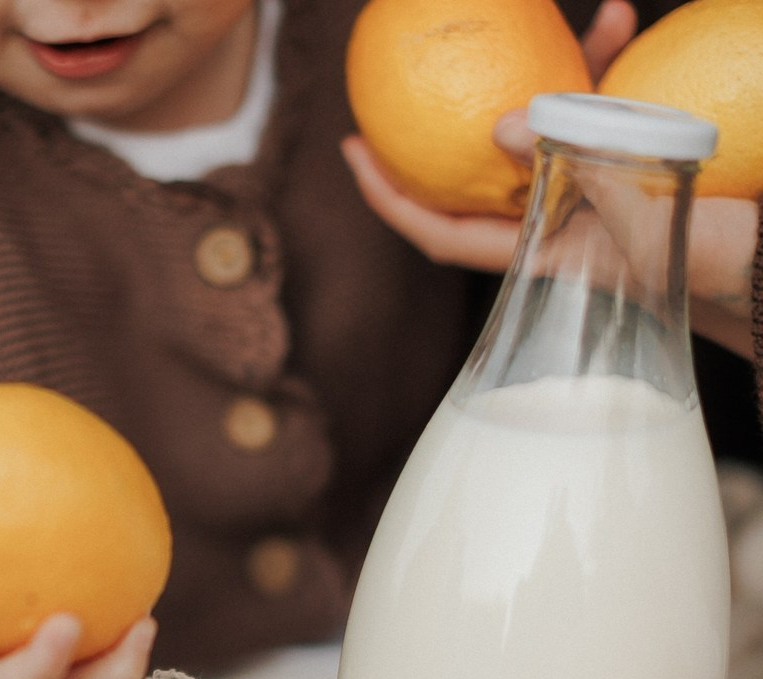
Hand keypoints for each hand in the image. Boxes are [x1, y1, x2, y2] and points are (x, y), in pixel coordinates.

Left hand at [339, 0, 635, 272]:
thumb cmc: (716, 262)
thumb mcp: (648, 218)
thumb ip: (576, 169)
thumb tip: (497, 128)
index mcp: (538, 259)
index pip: (440, 233)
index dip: (392, 200)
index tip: (353, 156)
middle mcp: (550, 230)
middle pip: (479, 178)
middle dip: (449, 127)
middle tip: (406, 79)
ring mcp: (585, 200)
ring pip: (543, 134)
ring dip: (559, 75)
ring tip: (600, 16)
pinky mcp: (625, 174)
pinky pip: (599, 120)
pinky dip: (609, 74)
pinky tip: (625, 24)